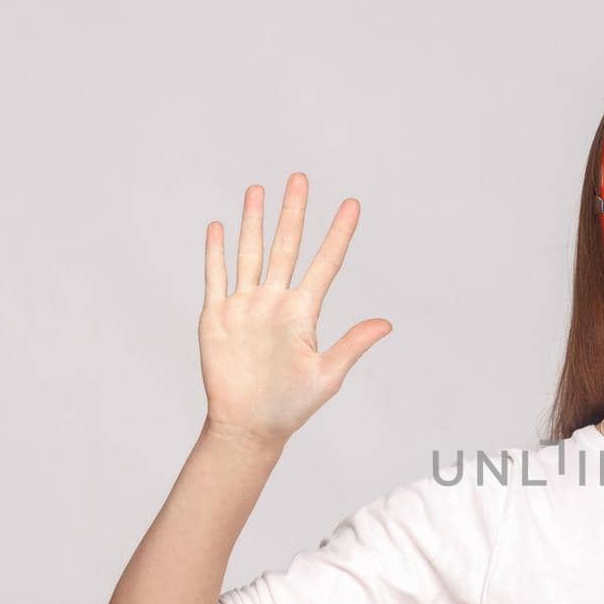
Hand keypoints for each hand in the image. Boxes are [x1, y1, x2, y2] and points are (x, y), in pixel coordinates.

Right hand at [199, 173, 391, 446]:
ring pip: (251, 253)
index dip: (339, 233)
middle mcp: (275, 302)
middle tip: (300, 177)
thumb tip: (387, 324)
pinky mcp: (216, 316)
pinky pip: (216, 276)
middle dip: (294, 212)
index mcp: (304, 313)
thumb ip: (353, 345)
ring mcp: (245, 306)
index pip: (326, 263)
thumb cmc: (292, 406)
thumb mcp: (327, 375)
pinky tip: (220, 226)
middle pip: (287, 246)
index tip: (353, 204)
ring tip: (258, 189)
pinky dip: (216, 251)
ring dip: (254, 221)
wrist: (249, 425)